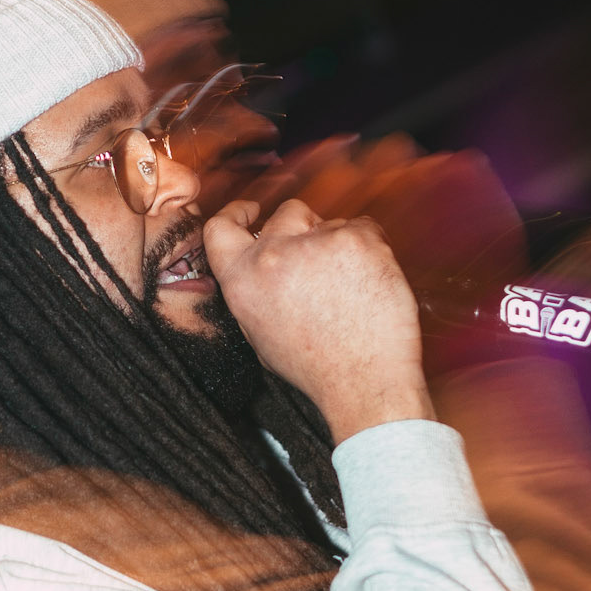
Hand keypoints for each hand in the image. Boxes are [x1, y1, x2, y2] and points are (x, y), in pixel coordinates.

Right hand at [204, 197, 433, 442]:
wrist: (363, 380)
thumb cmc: (315, 365)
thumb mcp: (259, 332)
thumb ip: (253, 289)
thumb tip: (260, 264)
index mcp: (242, 279)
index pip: (221, 228)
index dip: (238, 213)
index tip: (251, 210)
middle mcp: (271, 255)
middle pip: (287, 214)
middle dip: (305, 231)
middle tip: (323, 264)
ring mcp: (314, 242)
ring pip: (329, 222)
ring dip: (339, 244)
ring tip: (350, 287)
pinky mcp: (355, 239)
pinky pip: (363, 228)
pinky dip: (369, 249)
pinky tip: (369, 282)